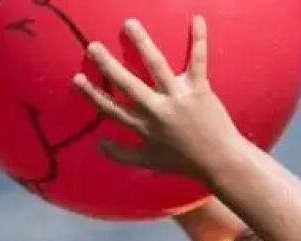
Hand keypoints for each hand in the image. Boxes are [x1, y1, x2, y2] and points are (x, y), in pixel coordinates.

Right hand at [71, 17, 241, 180]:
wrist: (222, 162)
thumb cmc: (185, 161)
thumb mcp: (150, 162)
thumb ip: (122, 155)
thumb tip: (97, 144)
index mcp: (143, 126)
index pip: (112, 108)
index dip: (93, 94)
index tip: (77, 77)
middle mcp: (157, 110)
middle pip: (128, 84)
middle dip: (108, 64)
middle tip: (93, 46)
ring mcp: (179, 98)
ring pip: (157, 66)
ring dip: (142, 43)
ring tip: (130, 23)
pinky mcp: (200, 90)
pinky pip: (198, 61)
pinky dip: (199, 39)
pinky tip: (197, 18)